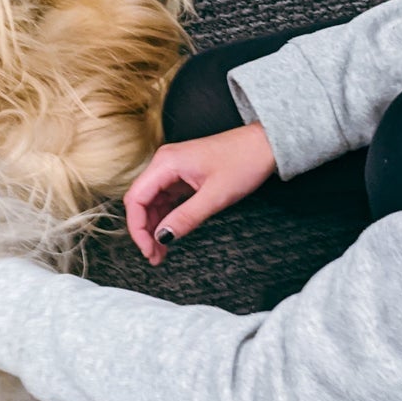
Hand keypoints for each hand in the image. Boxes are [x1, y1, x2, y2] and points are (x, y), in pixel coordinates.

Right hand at [124, 123, 276, 266]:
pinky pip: (166, 199)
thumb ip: (186, 217)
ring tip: (161, 251)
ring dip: (155, 226)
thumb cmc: (244, 160)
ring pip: (153, 202)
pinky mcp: (183, 175)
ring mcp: (174, 169)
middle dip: (145, 231)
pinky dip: (166, 218)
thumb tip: (163, 236)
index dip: (137, 228)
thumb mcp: (215, 196)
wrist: (265, 145)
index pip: (136, 199)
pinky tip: (170, 233)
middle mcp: (165, 163)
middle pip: (141, 201)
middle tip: (154, 255)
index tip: (148, 248)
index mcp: (166, 163)